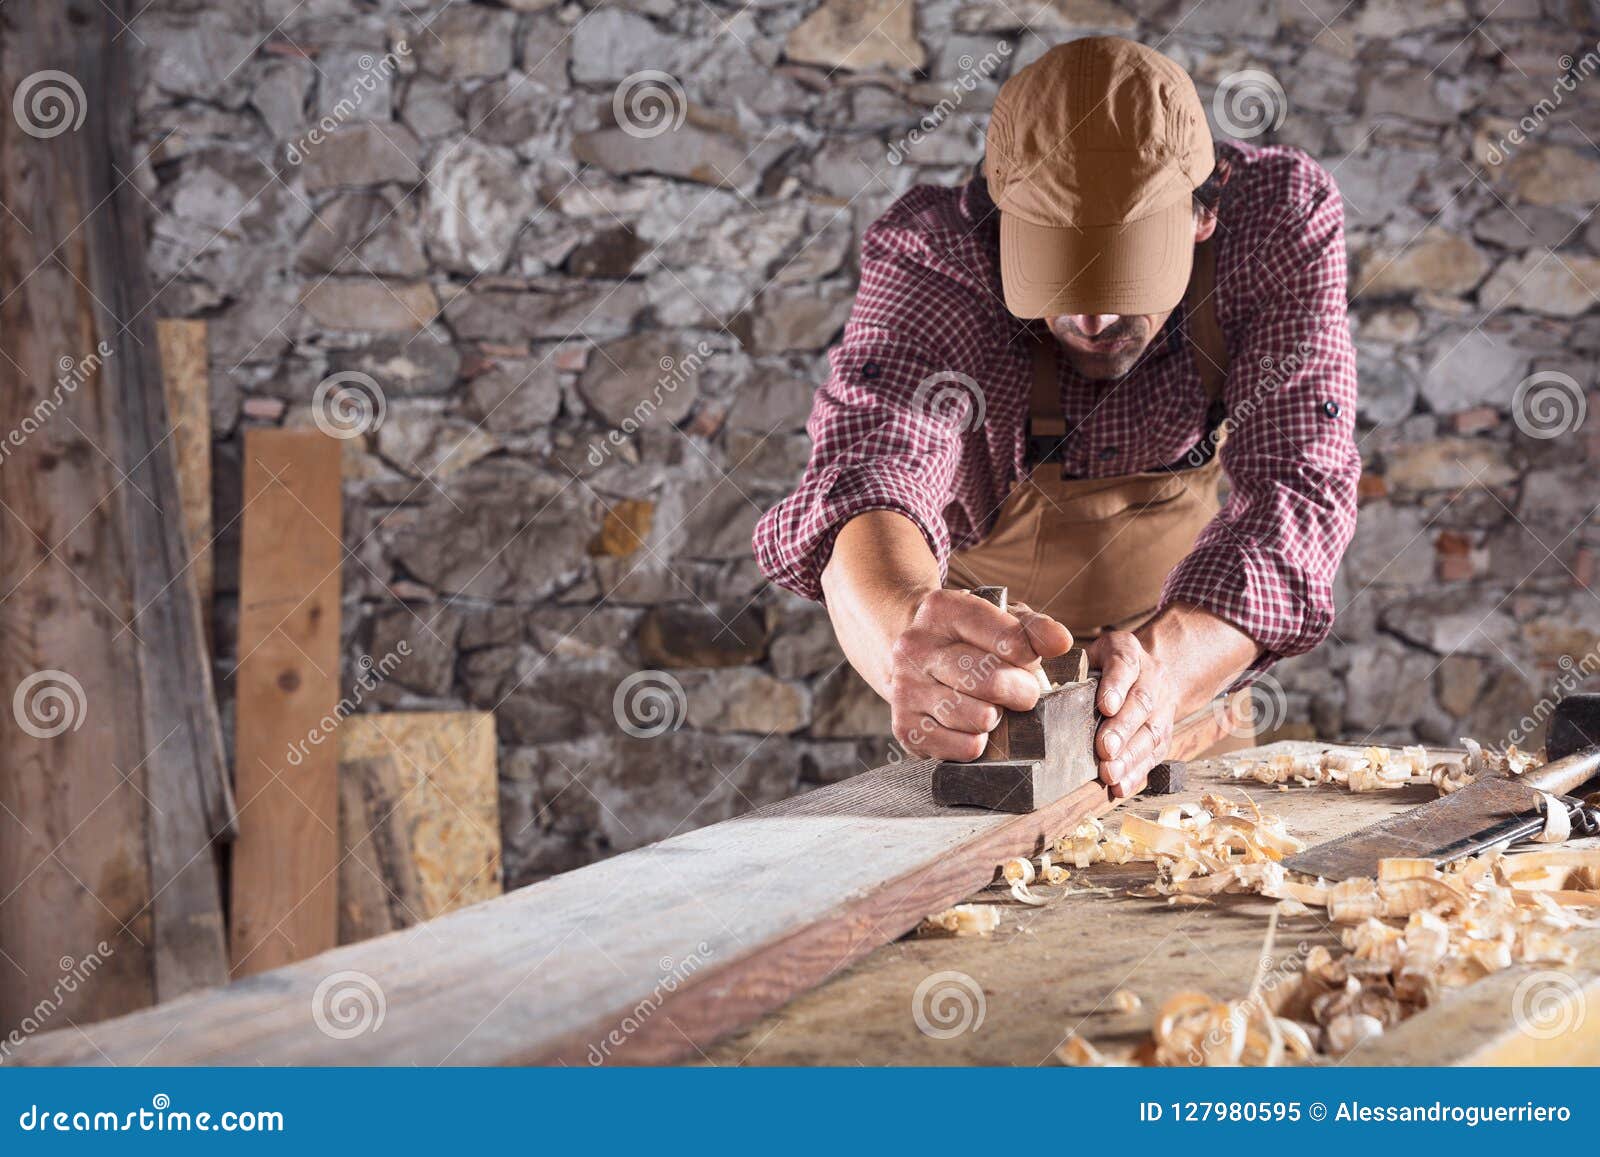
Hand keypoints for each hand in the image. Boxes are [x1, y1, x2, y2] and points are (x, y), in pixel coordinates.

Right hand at [888, 589, 1071, 760]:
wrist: (918, 656)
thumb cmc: (970, 638)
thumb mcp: (1001, 619)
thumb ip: (1034, 628)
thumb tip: (1059, 642)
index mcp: (943, 610)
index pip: (1009, 640)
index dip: (1031, 657)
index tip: (1028, 660)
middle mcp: (915, 646)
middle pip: (992, 682)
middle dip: (1021, 692)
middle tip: (1022, 691)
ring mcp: (906, 687)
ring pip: (979, 718)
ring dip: (998, 718)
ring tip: (992, 705)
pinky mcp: (905, 726)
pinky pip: (964, 747)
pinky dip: (979, 742)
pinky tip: (973, 725)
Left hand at [1086, 631, 1176, 798]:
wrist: (1149, 671)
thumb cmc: (1106, 665)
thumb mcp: (1090, 654)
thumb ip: (1074, 669)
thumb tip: (1046, 693)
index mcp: (1129, 652)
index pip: (1123, 665)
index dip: (1115, 686)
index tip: (1105, 706)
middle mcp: (1152, 678)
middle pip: (1140, 703)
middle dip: (1122, 729)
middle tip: (1105, 749)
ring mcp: (1163, 706)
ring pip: (1152, 732)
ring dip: (1130, 756)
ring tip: (1111, 774)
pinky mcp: (1165, 732)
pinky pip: (1155, 754)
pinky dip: (1138, 773)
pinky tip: (1122, 786)